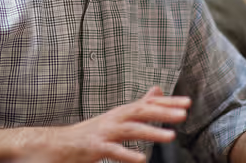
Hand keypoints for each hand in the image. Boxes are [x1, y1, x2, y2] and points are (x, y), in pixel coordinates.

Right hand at [27, 86, 189, 162]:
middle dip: (164, 112)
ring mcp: (104, 132)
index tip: (188, 103)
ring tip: (171, 136)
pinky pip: (113, 151)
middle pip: (142, 112)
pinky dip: (127, 154)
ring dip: (151, 132)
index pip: (148, 104)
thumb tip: (158, 90)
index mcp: (121, 112)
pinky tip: (142, 159)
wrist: (57, 143)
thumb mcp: (118, 117)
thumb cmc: (90, 132)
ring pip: (131, 130)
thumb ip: (139, 105)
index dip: (168, 103)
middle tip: (184, 114)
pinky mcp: (94, 147)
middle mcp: (114, 118)